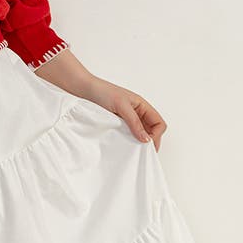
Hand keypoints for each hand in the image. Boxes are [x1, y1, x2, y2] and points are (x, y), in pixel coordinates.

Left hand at [33, 48, 167, 150]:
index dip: (156, 136)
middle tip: (141, 153)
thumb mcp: (121, 106)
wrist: (83, 89)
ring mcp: (127, 118)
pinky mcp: (116, 123)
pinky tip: (122, 145)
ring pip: (140, 133)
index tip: (146, 145)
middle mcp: (137, 112)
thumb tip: (146, 140)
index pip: (159, 124)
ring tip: (132, 150)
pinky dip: (128, 140)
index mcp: (142, 106)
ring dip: (138, 142)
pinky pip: (127, 133)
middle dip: (149, 141)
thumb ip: (134, 122)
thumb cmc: (102, 92)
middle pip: (152, 130)